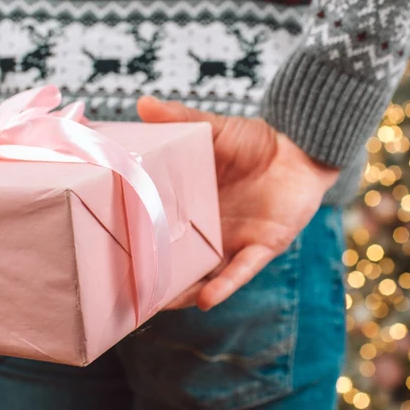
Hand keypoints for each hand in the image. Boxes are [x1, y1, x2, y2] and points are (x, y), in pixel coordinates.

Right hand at [137, 97, 339, 310]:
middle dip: (154, 277)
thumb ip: (181, 120)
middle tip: (123, 292)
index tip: (108, 251)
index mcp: (192, 204)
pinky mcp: (262, 247)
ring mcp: (234, 241)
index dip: (137, 240)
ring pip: (204, 276)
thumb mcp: (215, 130)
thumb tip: (143, 102)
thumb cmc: (256, 141)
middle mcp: (209, 228)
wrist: (301, 148)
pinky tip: (206, 299)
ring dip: (183, 293)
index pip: (159, 227)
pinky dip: (224, 286)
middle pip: (176, 260)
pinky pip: (241, 272)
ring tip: (157, 306)